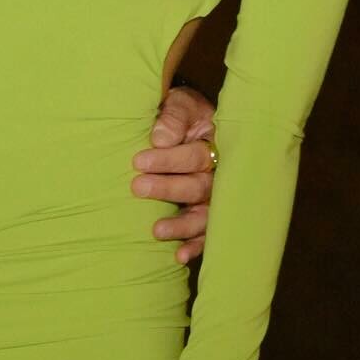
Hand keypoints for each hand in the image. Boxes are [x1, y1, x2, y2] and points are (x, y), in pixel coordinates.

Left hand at [133, 85, 215, 262]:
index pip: (195, 155)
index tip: (139, 161)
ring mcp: (216, 196)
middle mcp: (221, 173)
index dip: (168, 160)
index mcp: (217, 143)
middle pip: (199, 187)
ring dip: (182, 225)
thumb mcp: (180, 104)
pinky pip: (207, 233)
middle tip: (138, 188)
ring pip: (204, 215)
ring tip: (156, 230)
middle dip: (168, 189)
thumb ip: (172, 117)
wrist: (186, 120)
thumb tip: (159, 139)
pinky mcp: (209, 213)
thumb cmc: (181, 113)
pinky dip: (195, 246)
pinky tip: (179, 256)